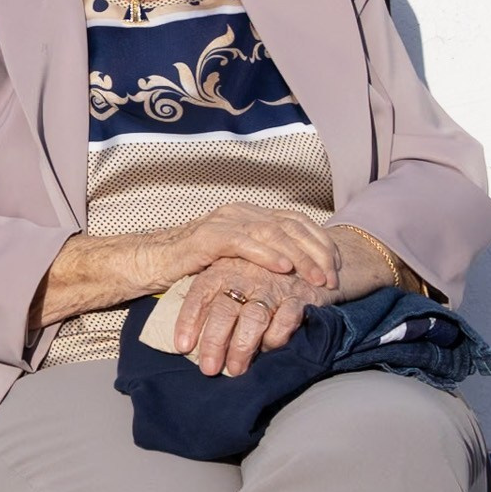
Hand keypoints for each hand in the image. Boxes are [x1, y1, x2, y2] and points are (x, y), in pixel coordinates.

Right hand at [162, 203, 338, 292]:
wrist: (153, 262)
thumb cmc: (196, 264)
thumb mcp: (238, 258)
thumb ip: (263, 255)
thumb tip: (300, 271)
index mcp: (250, 214)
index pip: (297, 221)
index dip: (321, 242)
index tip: (337, 267)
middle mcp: (240, 211)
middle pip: (291, 226)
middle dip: (317, 253)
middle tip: (332, 279)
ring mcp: (224, 220)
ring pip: (273, 233)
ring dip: (300, 257)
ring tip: (315, 278)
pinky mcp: (208, 236)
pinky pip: (244, 242)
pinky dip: (267, 254)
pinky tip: (284, 268)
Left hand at [175, 257, 334, 376]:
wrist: (300, 258)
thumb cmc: (253, 276)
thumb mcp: (226, 278)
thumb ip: (208, 302)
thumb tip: (186, 340)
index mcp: (220, 271)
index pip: (199, 296)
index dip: (188, 321)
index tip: (182, 346)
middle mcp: (244, 277)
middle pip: (224, 311)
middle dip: (214, 342)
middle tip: (208, 369)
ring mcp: (272, 287)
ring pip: (253, 319)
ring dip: (242, 347)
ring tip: (235, 369)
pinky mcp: (299, 297)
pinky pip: (286, 320)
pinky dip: (275, 338)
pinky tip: (267, 351)